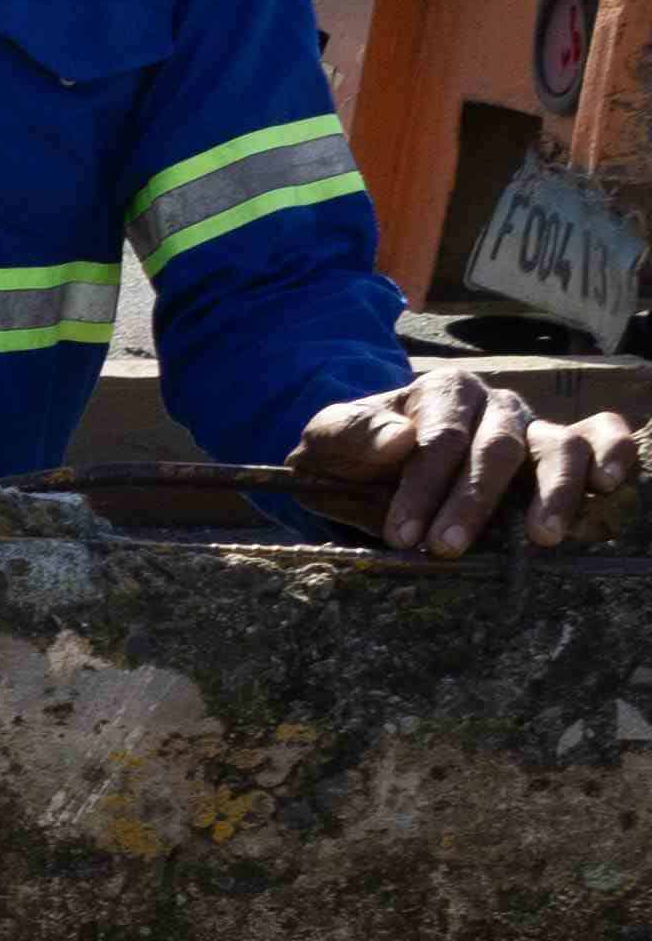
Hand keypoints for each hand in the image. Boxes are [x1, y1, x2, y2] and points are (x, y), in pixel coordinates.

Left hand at [288, 371, 647, 557]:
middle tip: (449, 548)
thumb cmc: (350, 455)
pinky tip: (607, 486)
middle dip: (473, 500)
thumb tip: (399, 438)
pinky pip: (601, 437)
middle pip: (497, 447)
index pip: (440, 438)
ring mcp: (532, 426)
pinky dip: (614, 454)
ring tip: (543, 538)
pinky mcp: (560, 448)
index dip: (422, 487)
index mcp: (441, 392)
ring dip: (553, 491)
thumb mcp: (326, 442)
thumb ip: (350, 434)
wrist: (364, 465)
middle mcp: (495, 404)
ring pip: (558, 445)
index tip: (402, 535)